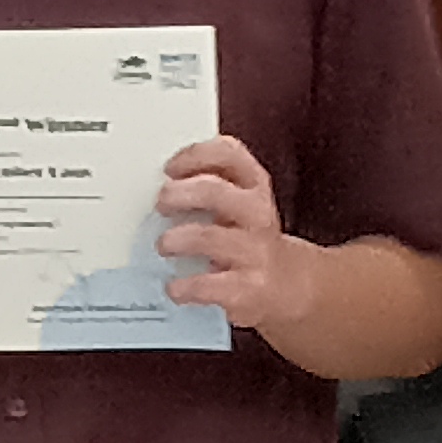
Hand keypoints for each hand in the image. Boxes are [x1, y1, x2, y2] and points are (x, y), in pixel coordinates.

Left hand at [155, 137, 320, 336]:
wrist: (286, 285)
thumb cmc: (247, 237)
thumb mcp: (238, 203)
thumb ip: (208, 185)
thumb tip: (155, 183)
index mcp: (254, 186)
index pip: (228, 154)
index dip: (195, 156)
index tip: (169, 168)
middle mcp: (257, 214)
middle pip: (213, 191)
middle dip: (178, 194)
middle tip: (161, 204)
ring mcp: (254, 252)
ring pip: (207, 237)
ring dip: (175, 239)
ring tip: (164, 245)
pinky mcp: (247, 289)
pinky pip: (207, 285)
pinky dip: (183, 286)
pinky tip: (174, 286)